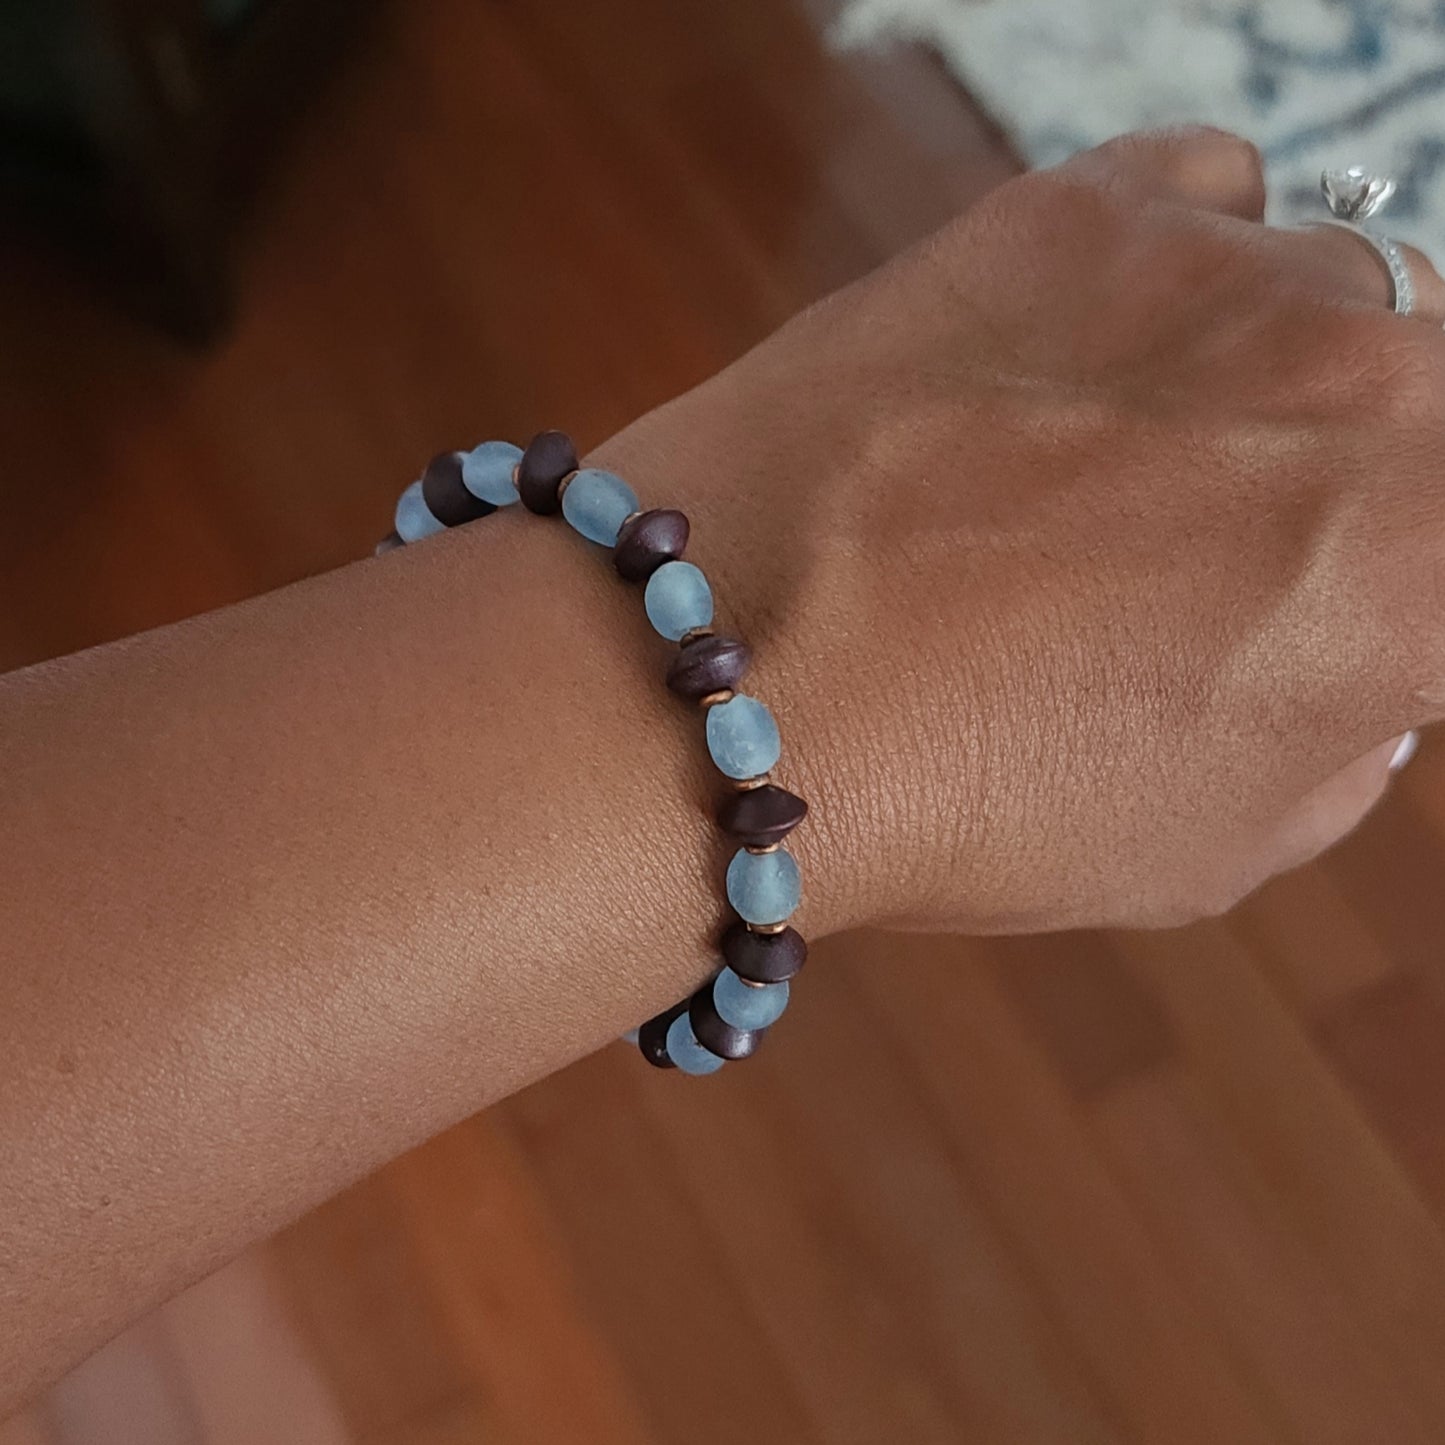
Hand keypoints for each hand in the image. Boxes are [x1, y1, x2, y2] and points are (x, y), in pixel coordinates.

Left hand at [594, 128, 1444, 934]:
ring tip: (1126, 456)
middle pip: (1428, 396)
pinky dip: (1183, 263)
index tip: (1347, 601)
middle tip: (1231, 542)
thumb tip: (1353, 673)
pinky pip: (1208, 196)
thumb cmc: (964, 794)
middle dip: (1362, 473)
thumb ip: (1338, 739)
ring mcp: (1220, 274)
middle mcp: (1369, 385)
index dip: (1404, 582)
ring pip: (1326, 290)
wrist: (729, 683)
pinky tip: (1097, 346)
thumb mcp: (1212, 842)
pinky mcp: (1080, 208)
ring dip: (1264, 370)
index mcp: (1430, 561)